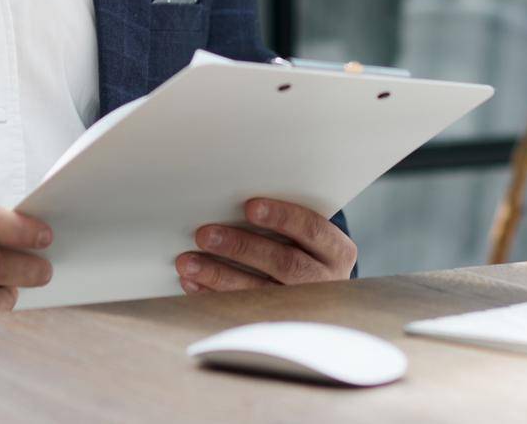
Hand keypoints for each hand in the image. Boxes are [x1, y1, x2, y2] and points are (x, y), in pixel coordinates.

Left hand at [175, 198, 356, 293]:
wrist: (319, 298)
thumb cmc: (304, 250)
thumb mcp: (308, 236)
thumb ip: (286, 222)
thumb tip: (234, 201)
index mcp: (337, 251)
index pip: (312, 229)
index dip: (282, 216)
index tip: (250, 206)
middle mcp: (325, 281)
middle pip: (284, 262)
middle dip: (241, 247)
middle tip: (204, 234)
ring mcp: (303, 307)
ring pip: (260, 291)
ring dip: (219, 275)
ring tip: (188, 262)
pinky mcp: (278, 325)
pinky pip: (243, 311)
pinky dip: (213, 295)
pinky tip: (193, 283)